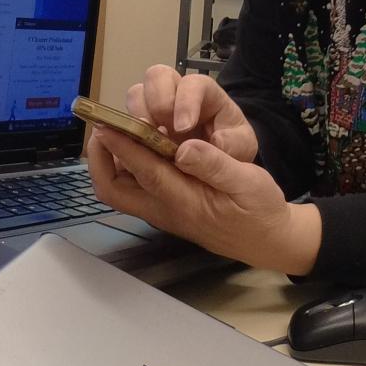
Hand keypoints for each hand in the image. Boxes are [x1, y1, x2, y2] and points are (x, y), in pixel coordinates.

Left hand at [86, 126, 320, 274]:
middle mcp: (164, 209)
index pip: (146, 171)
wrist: (267, 241)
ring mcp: (159, 211)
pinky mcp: (161, 209)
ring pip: (116, 190)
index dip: (124, 146)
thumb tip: (185, 148)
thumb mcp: (250, 184)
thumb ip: (217, 166)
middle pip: (113, 189)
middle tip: (101, 126)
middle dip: (99, 159)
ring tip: (110, 130)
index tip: (106, 123)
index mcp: (187, 201)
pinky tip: (129, 143)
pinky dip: (119, 165)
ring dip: (105, 161)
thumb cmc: (259, 211)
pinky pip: (126, 189)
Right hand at [127, 65, 258, 162]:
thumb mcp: (240, 147)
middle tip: (160, 129)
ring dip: (138, 116)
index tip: (183, 128)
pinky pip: (124, 120)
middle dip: (157, 100)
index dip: (186, 101)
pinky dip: (127, 133)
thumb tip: (216, 143)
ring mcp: (154, 106)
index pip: (193, 83)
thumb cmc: (229, 149)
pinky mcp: (140, 125)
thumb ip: (233, 144)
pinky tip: (136, 151)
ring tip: (146, 142)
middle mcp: (176, 93)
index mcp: (205, 93)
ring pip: (136, 94)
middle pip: (157, 76)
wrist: (218, 164)